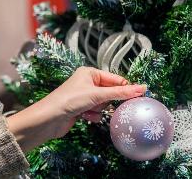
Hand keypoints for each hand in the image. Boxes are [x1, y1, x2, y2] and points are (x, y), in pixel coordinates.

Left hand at [7, 67, 145, 151]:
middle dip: (106, 101)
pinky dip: (92, 116)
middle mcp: (87, 83)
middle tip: (104, 104)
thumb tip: (142, 88)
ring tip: (87, 110)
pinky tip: (82, 117)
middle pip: (109, 92)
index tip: (140, 94)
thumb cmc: (70, 100)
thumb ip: (120, 92)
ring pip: (103, 104)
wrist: (49, 119)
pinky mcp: (82, 109)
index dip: (125, 88)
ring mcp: (84, 96)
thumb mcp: (97, 94)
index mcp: (90, 73)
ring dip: (98, 109)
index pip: (115, 79)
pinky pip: (96, 112)